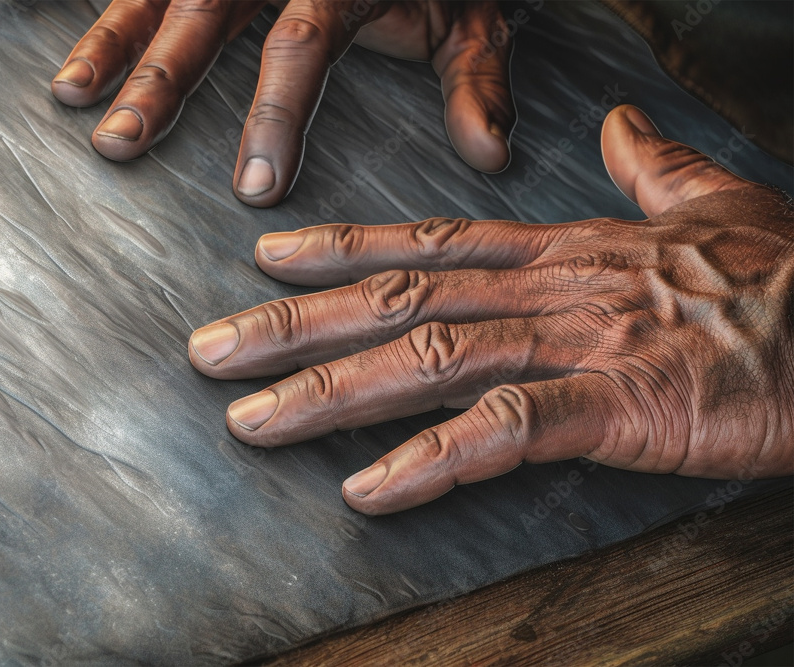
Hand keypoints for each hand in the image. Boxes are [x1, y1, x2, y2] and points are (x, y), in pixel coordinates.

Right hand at [51, 0, 518, 206]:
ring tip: (69, 95)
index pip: (299, 44)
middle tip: (117, 145)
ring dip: (110, 39)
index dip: (273, 114)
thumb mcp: (476, 11)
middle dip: (160, 81)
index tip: (252, 187)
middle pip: (205, 12)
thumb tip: (487, 157)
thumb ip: (476, 78)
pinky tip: (28, 12)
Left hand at [188, 104, 793, 514]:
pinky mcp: (615, 406)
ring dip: (329, 394)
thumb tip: (616, 131)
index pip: (428, 243)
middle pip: (395, 301)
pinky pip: (502, 429)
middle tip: (209, 352)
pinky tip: (366, 488)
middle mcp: (547, 291)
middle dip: (293, 328)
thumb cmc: (785, 276)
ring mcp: (576, 345)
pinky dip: (429, 459)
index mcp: (560, 252)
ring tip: (250, 421)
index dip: (342, 250)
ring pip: (424, 360)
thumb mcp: (709, 207)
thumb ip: (650, 168)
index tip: (268, 261)